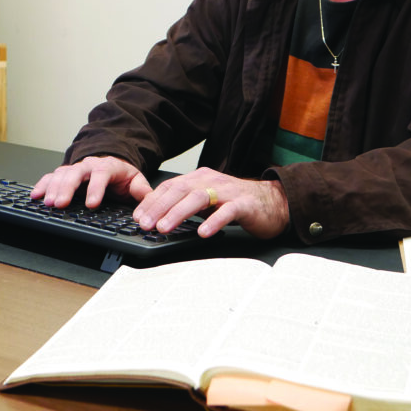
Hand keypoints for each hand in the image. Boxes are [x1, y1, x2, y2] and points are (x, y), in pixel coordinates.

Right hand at [31, 156, 152, 208]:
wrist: (110, 161)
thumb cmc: (121, 174)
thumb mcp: (135, 180)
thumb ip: (141, 189)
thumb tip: (149, 198)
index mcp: (106, 166)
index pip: (100, 175)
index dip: (95, 189)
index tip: (92, 204)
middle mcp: (87, 165)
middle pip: (75, 174)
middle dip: (67, 189)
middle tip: (61, 204)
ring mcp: (74, 169)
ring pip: (61, 175)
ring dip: (53, 189)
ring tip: (48, 203)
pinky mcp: (64, 174)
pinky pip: (51, 177)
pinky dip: (42, 185)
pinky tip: (35, 195)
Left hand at [133, 167, 289, 239]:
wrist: (273, 202)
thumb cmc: (237, 203)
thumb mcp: (207, 200)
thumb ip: (186, 203)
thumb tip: (158, 216)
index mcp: (200, 178)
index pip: (170, 186)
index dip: (152, 201)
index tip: (138, 216)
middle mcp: (211, 181)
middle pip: (180, 190)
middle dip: (159, 207)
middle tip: (145, 224)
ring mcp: (228, 191)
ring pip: (199, 198)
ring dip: (179, 213)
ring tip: (165, 227)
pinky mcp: (244, 204)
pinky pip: (227, 211)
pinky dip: (214, 222)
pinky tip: (203, 232)